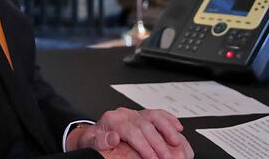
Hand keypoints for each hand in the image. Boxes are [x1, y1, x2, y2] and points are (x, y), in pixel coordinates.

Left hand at [66, 108, 193, 158]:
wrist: (93, 133)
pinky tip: (178, 128)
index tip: (153, 158)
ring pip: (155, 117)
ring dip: (168, 130)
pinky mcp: (144, 115)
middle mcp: (126, 114)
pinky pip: (159, 113)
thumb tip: (112, 138)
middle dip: (159, 143)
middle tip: (167, 157)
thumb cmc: (93, 139)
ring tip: (176, 143)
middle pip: (146, 126)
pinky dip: (170, 120)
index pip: (132, 132)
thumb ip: (99, 140)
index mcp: (113, 119)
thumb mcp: (90, 142)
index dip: (144, 146)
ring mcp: (136, 113)